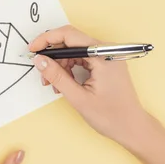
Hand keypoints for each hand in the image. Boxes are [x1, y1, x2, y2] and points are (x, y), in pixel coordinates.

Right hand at [29, 25, 150, 145]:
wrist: (132, 128)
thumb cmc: (111, 116)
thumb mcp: (78, 97)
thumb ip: (57, 76)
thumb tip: (39, 60)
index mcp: (103, 55)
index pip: (69, 35)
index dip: (47, 40)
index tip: (32, 50)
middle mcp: (106, 51)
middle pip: (71, 43)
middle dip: (53, 57)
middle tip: (43, 75)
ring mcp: (106, 57)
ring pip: (74, 52)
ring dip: (60, 66)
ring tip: (54, 85)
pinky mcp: (105, 65)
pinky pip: (82, 60)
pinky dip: (69, 69)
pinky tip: (64, 84)